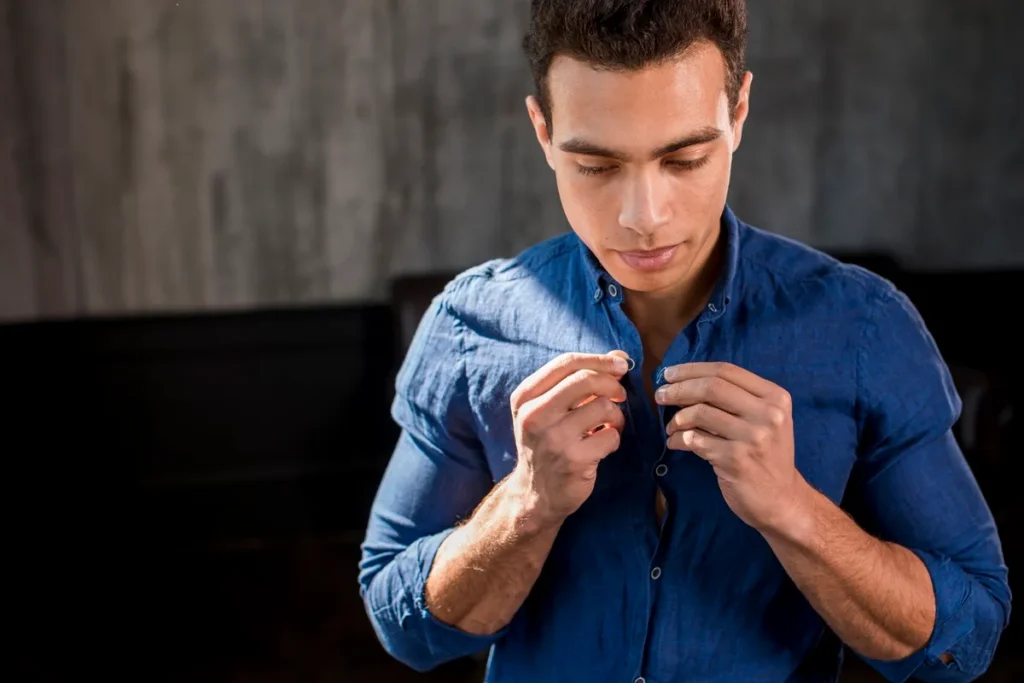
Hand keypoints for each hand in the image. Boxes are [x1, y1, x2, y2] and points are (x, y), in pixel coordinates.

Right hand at [508, 352, 629, 526]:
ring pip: (603, 407)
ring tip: (610, 425)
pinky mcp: (573, 460)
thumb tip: (619, 356)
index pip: (566, 363)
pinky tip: (603, 445)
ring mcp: (554, 438)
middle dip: (612, 383)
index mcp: (526, 397)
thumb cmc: (547, 442)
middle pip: (585, 380)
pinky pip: (611, 436)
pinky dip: (614, 438)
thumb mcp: (550, 409)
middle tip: (620, 394)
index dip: (599, 359)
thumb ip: (579, 380)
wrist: (536, 493)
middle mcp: (535, 415)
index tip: (621, 365)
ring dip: (616, 415)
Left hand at [656, 362, 805, 531]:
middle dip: (678, 389)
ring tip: (671, 426)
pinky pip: (695, 440)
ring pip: (700, 413)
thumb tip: (685, 381)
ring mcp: (753, 437)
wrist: (782, 500)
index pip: (726, 370)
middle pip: (712, 387)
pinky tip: (675, 442)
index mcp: (775, 397)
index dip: (691, 369)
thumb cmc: (766, 455)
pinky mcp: (735, 460)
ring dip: (677, 418)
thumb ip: (737, 398)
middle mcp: (768, 414)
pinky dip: (678, 439)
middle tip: (660, 396)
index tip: (668, 374)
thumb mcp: (765, 420)